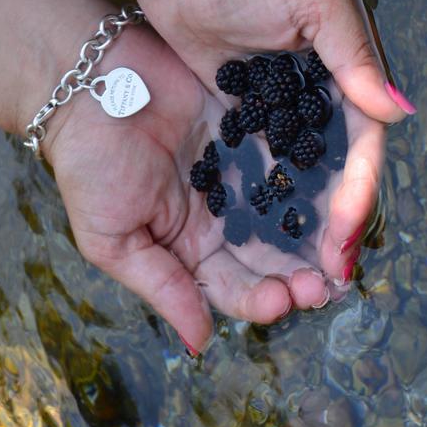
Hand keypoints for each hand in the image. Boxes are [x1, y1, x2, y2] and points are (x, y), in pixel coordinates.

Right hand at [41, 26, 368, 352]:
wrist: (87, 82)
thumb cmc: (89, 164)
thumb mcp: (113, 238)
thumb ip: (162, 286)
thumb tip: (200, 343)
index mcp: (188, 249)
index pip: (233, 287)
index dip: (260, 299)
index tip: (283, 301)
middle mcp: (222, 217)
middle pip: (271, 257)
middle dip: (298, 275)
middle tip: (324, 285)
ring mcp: (241, 174)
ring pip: (289, 213)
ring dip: (314, 235)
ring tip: (338, 248)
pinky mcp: (254, 130)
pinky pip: (293, 157)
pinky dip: (316, 177)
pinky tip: (339, 191)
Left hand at [134, 0, 405, 280]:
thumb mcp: (317, 0)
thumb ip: (355, 56)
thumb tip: (397, 113)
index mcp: (346, 74)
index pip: (362, 146)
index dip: (358, 192)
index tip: (343, 236)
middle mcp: (319, 102)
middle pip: (335, 176)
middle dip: (335, 227)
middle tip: (327, 280)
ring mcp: (279, 116)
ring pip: (299, 184)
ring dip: (303, 231)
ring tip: (299, 280)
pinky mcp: (242, 122)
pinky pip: (259, 174)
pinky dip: (265, 210)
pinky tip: (260, 247)